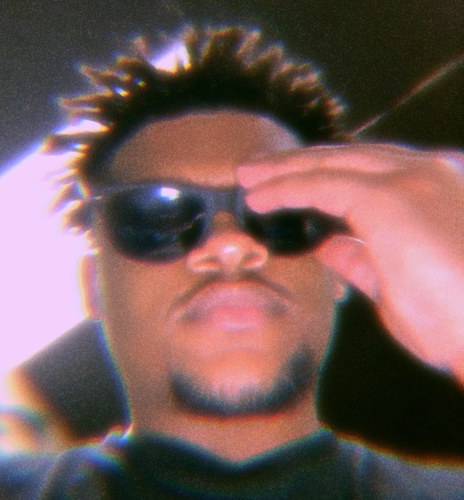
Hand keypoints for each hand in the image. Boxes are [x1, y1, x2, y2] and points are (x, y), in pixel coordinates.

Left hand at [237, 144, 463, 383]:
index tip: (286, 184)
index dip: (321, 175)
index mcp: (433, 189)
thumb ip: (358, 259)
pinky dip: (287, 188)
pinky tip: (260, 196)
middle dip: (296, 163)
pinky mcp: (390, 198)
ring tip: (249, 176)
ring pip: (330, 163)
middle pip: (344, 157)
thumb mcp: (395, 284)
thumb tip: (327, 247)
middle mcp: (425, 173)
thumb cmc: (456, 320)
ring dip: (284, 170)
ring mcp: (410, 180)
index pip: (366, 171)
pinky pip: (322, 184)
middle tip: (257, 170)